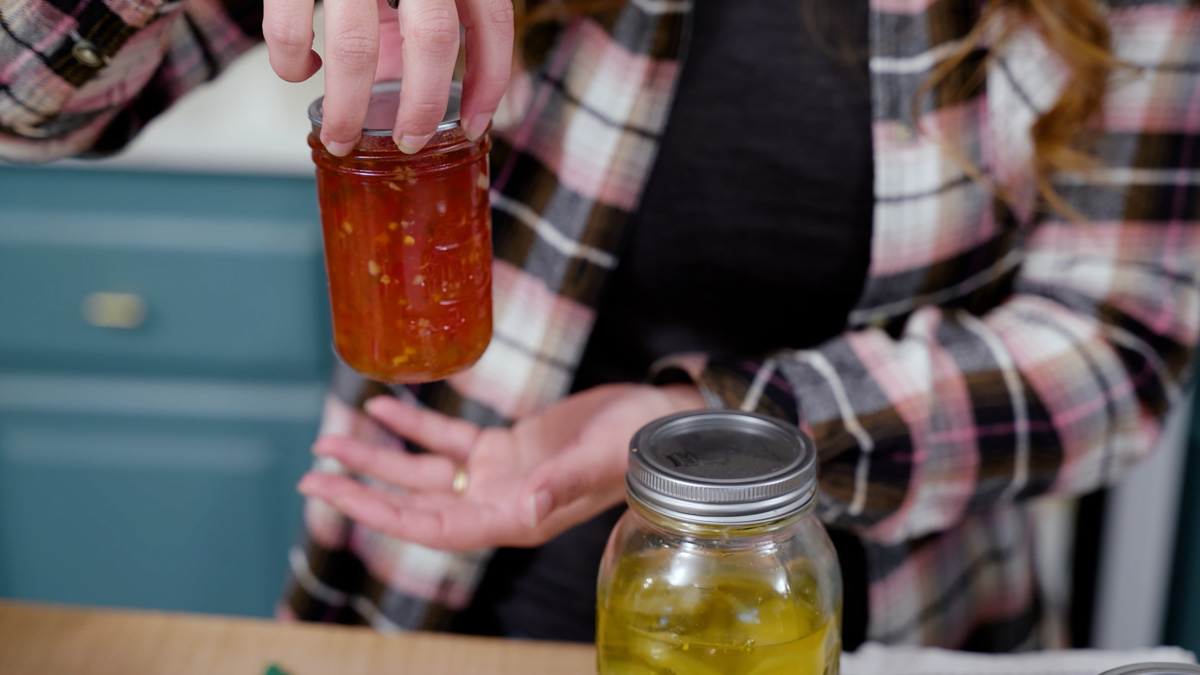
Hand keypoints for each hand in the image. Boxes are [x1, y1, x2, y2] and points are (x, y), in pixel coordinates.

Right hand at [263, 0, 513, 154]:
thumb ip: (421, 15)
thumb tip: (419, 90)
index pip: (492, 22)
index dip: (491, 80)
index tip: (477, 124)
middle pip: (434, 40)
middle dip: (424, 105)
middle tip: (410, 141)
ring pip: (358, 46)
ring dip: (349, 105)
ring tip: (342, 136)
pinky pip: (289, 24)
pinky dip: (291, 60)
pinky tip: (301, 71)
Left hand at [297, 383, 705, 550]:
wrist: (660, 419)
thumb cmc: (637, 444)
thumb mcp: (603, 460)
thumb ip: (563, 484)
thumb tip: (526, 506)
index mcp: (517, 518)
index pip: (434, 527)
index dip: (381, 515)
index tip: (335, 495)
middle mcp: (500, 503)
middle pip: (416, 503)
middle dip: (363, 489)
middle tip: (312, 472)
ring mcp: (499, 476)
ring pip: (425, 472)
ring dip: (379, 457)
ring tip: (330, 437)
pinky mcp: (505, 447)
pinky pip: (449, 439)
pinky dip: (415, 424)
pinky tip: (383, 406)